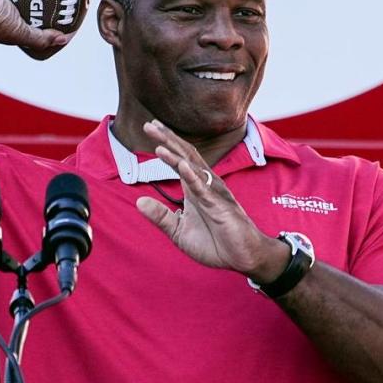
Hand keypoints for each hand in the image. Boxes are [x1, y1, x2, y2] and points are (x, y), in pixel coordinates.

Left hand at [135, 120, 288, 279]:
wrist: (243, 257)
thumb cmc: (216, 243)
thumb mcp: (179, 231)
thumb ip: (161, 216)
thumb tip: (138, 202)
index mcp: (195, 189)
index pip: (179, 161)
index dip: (166, 145)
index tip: (151, 128)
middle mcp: (205, 186)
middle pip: (185, 157)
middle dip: (168, 140)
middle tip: (149, 124)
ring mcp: (214, 194)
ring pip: (194, 169)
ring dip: (176, 155)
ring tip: (160, 142)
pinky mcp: (220, 207)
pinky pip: (204, 190)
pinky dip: (192, 177)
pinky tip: (182, 166)